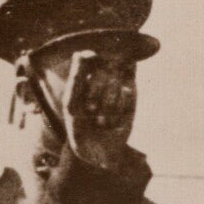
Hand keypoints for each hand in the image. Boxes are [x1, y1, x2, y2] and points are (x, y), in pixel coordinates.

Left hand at [62, 54, 135, 169]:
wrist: (97, 152)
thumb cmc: (79, 127)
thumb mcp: (72, 103)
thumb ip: (76, 77)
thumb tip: (84, 51)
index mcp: (82, 76)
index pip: (89, 57)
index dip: (88, 64)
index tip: (87, 77)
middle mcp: (100, 77)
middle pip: (103, 67)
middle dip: (96, 91)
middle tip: (90, 110)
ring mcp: (116, 84)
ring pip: (116, 80)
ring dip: (107, 103)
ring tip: (100, 120)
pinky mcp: (131, 95)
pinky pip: (128, 91)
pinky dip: (118, 108)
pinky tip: (113, 120)